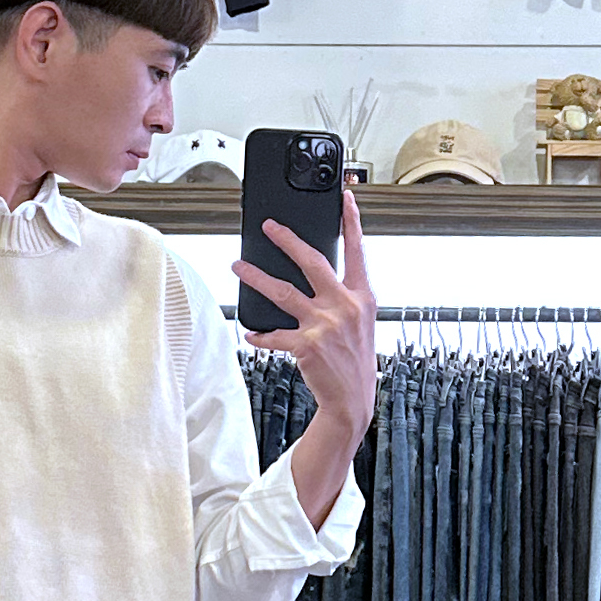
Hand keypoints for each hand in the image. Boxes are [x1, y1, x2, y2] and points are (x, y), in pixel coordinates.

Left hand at [232, 187, 376, 442]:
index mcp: (362, 297)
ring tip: (238, 266)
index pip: (357, 251)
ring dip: (256, 276)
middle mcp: (344, 306)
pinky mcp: (306, 345)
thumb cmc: (355, 363)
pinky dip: (260, 335)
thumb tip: (318, 279)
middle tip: (269, 226)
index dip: (351, 222)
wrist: (353, 401)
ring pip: (282, 291)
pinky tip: (251, 334)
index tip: (344, 199)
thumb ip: (344, 299)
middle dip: (287, 239)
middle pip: (311, 261)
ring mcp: (325, 324)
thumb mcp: (361, 325)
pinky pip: (274, 334)